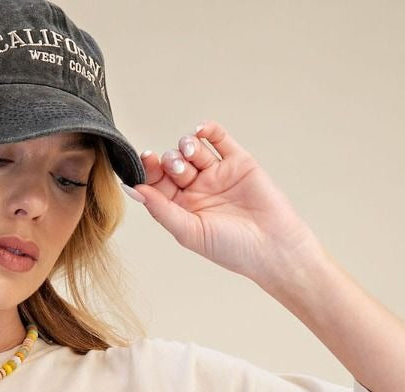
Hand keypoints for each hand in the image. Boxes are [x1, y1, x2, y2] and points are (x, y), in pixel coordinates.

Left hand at [124, 119, 325, 294]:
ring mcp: (217, 174)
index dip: (149, 170)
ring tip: (190, 154)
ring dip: (185, 146)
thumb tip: (132, 189)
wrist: (273, 246)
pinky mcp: (238, 161)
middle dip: (170, 161)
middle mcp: (198, 190)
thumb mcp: (189, 231)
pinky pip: (218, 139)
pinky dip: (208, 130)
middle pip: (172, 164)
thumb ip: (160, 209)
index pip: (157, 184)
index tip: (146, 161)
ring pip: (192, 149)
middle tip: (179, 170)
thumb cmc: (231, 248)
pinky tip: (200, 131)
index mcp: (182, 209)